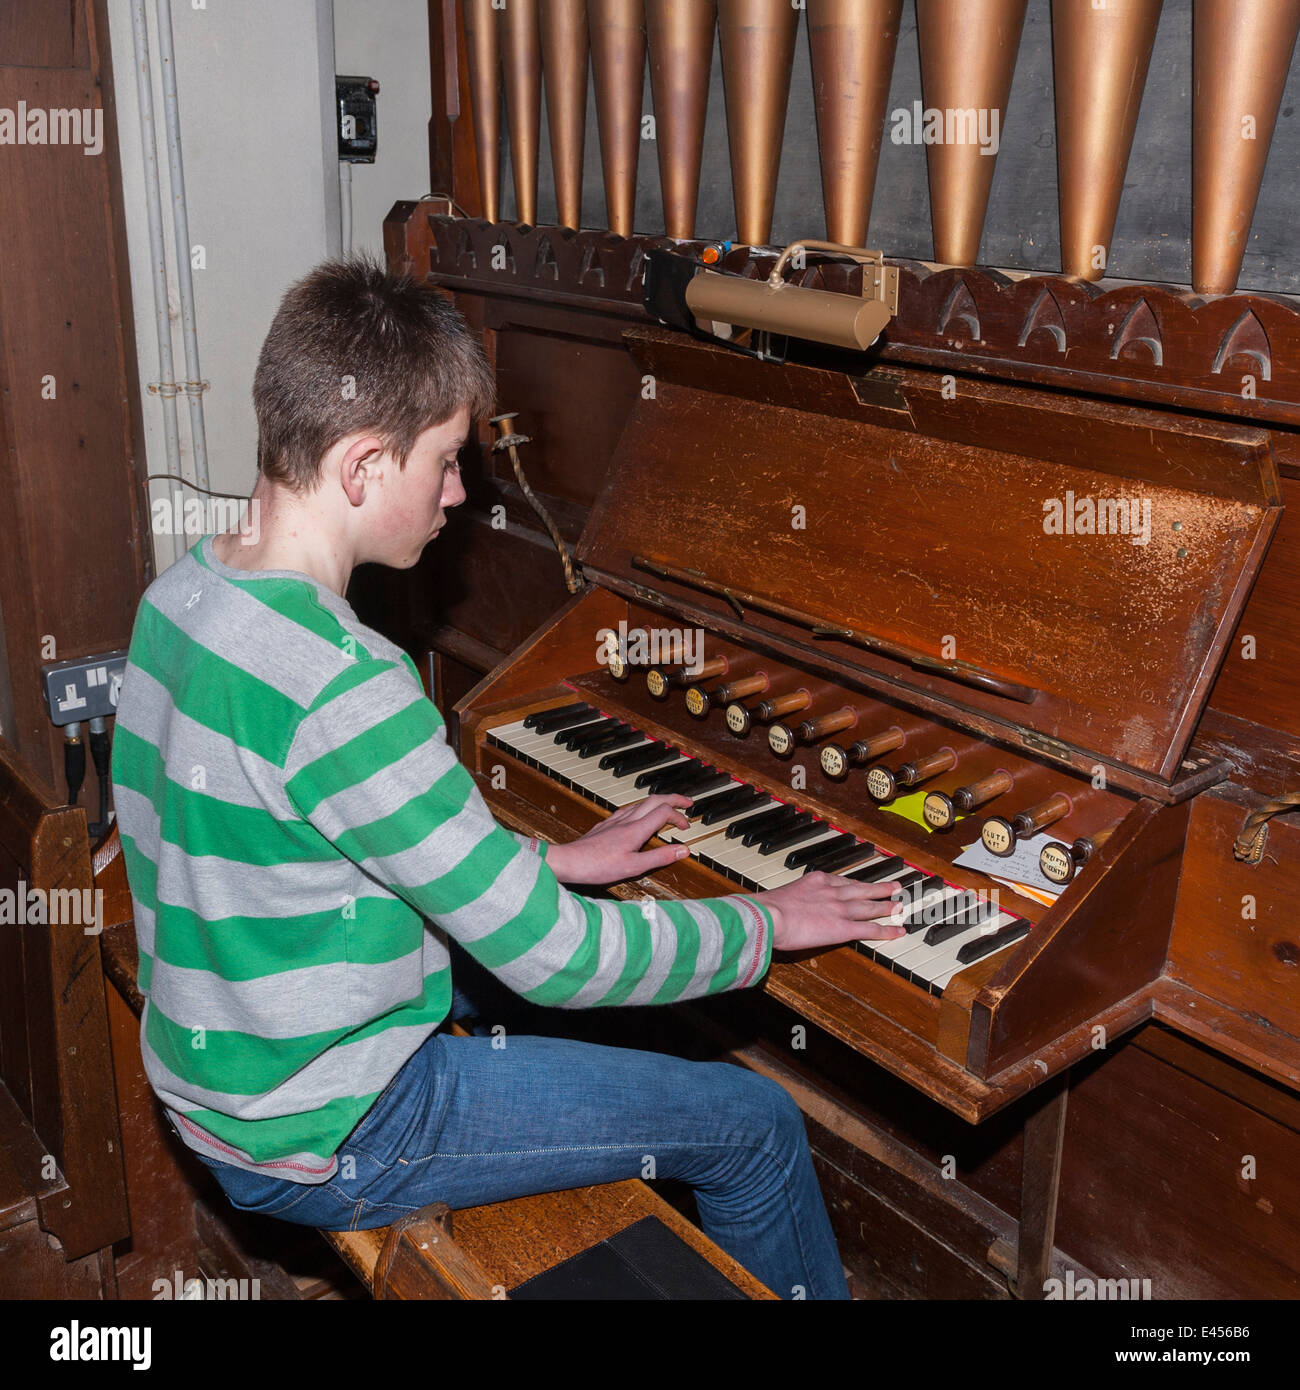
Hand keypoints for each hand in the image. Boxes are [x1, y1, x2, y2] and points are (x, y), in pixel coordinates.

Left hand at [545, 794, 694, 884]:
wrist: (569, 861)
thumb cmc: (597, 866)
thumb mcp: (634, 867)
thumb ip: (660, 858)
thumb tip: (683, 850)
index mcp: (636, 829)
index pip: (664, 812)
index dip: (679, 817)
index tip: (686, 827)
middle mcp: (626, 820)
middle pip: (655, 799)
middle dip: (674, 798)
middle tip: (687, 803)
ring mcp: (615, 820)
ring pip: (641, 802)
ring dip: (658, 802)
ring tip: (667, 807)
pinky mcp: (606, 824)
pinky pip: (628, 808)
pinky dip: (642, 808)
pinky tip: (639, 815)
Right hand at [758, 870, 907, 951]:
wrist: (769, 916)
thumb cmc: (767, 909)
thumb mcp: (780, 896)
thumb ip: (788, 901)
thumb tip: (781, 910)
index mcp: (817, 880)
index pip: (842, 881)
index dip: (856, 884)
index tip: (864, 884)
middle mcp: (832, 891)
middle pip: (862, 889)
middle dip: (879, 889)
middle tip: (894, 887)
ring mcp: (840, 909)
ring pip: (870, 906)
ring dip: (886, 906)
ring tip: (899, 905)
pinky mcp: (843, 927)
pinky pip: (870, 929)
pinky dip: (887, 930)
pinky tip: (898, 931)